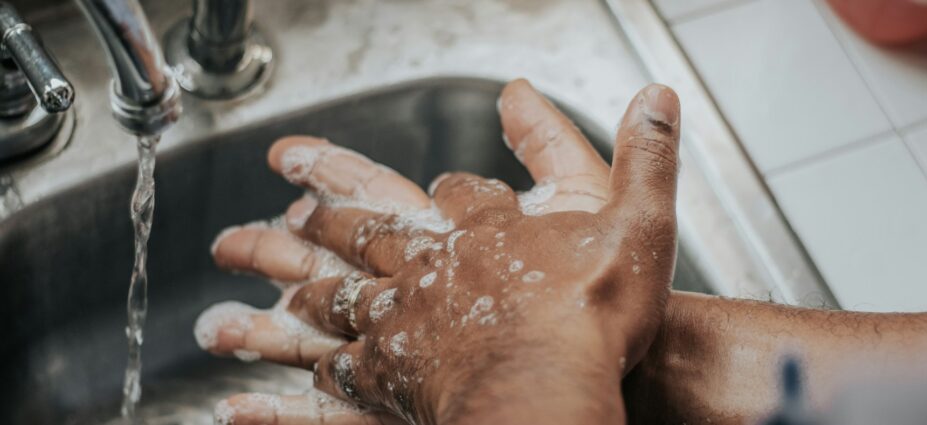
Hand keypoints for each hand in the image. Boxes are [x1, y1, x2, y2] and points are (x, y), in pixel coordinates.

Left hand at [201, 79, 680, 423]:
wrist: (550, 387)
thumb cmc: (593, 314)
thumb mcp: (639, 220)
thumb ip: (645, 157)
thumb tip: (656, 96)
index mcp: (486, 228)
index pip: (456, 191)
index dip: (453, 186)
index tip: (438, 184)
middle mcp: (434, 266)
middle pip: (366, 231)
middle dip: (323, 215)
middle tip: (280, 206)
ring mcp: (404, 319)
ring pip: (334, 292)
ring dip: (291, 280)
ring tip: (248, 274)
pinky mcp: (392, 376)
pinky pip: (334, 373)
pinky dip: (304, 376)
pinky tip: (280, 381)